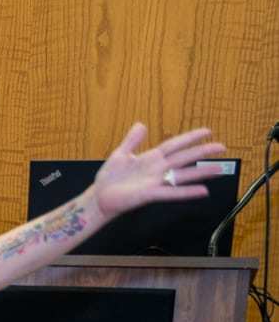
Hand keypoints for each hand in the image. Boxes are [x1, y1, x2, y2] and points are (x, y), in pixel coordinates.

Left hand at [90, 123, 229, 217]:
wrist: (99, 197)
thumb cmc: (110, 178)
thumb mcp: (120, 154)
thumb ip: (132, 140)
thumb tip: (141, 124)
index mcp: (151, 158)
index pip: (175, 144)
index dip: (190, 137)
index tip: (208, 131)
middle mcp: (157, 169)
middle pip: (184, 158)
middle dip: (203, 152)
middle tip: (223, 147)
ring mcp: (155, 182)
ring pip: (182, 175)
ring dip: (201, 172)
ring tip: (220, 169)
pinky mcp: (149, 195)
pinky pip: (171, 193)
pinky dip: (187, 192)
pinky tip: (203, 191)